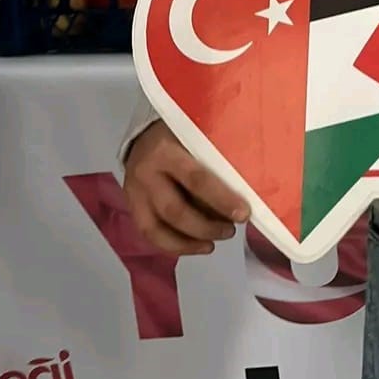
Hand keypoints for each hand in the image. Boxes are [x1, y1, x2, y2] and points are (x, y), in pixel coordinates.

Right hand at [124, 121, 249, 255]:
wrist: (144, 132)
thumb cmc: (182, 134)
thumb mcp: (198, 134)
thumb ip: (217, 156)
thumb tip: (246, 189)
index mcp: (167, 150)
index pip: (196, 179)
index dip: (221, 199)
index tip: (243, 213)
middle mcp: (146, 172)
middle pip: (175, 210)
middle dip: (206, 227)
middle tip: (230, 231)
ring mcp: (134, 192)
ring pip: (157, 228)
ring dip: (189, 242)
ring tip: (213, 244)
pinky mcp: (131, 206)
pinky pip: (149, 234)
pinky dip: (173, 245)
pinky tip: (196, 246)